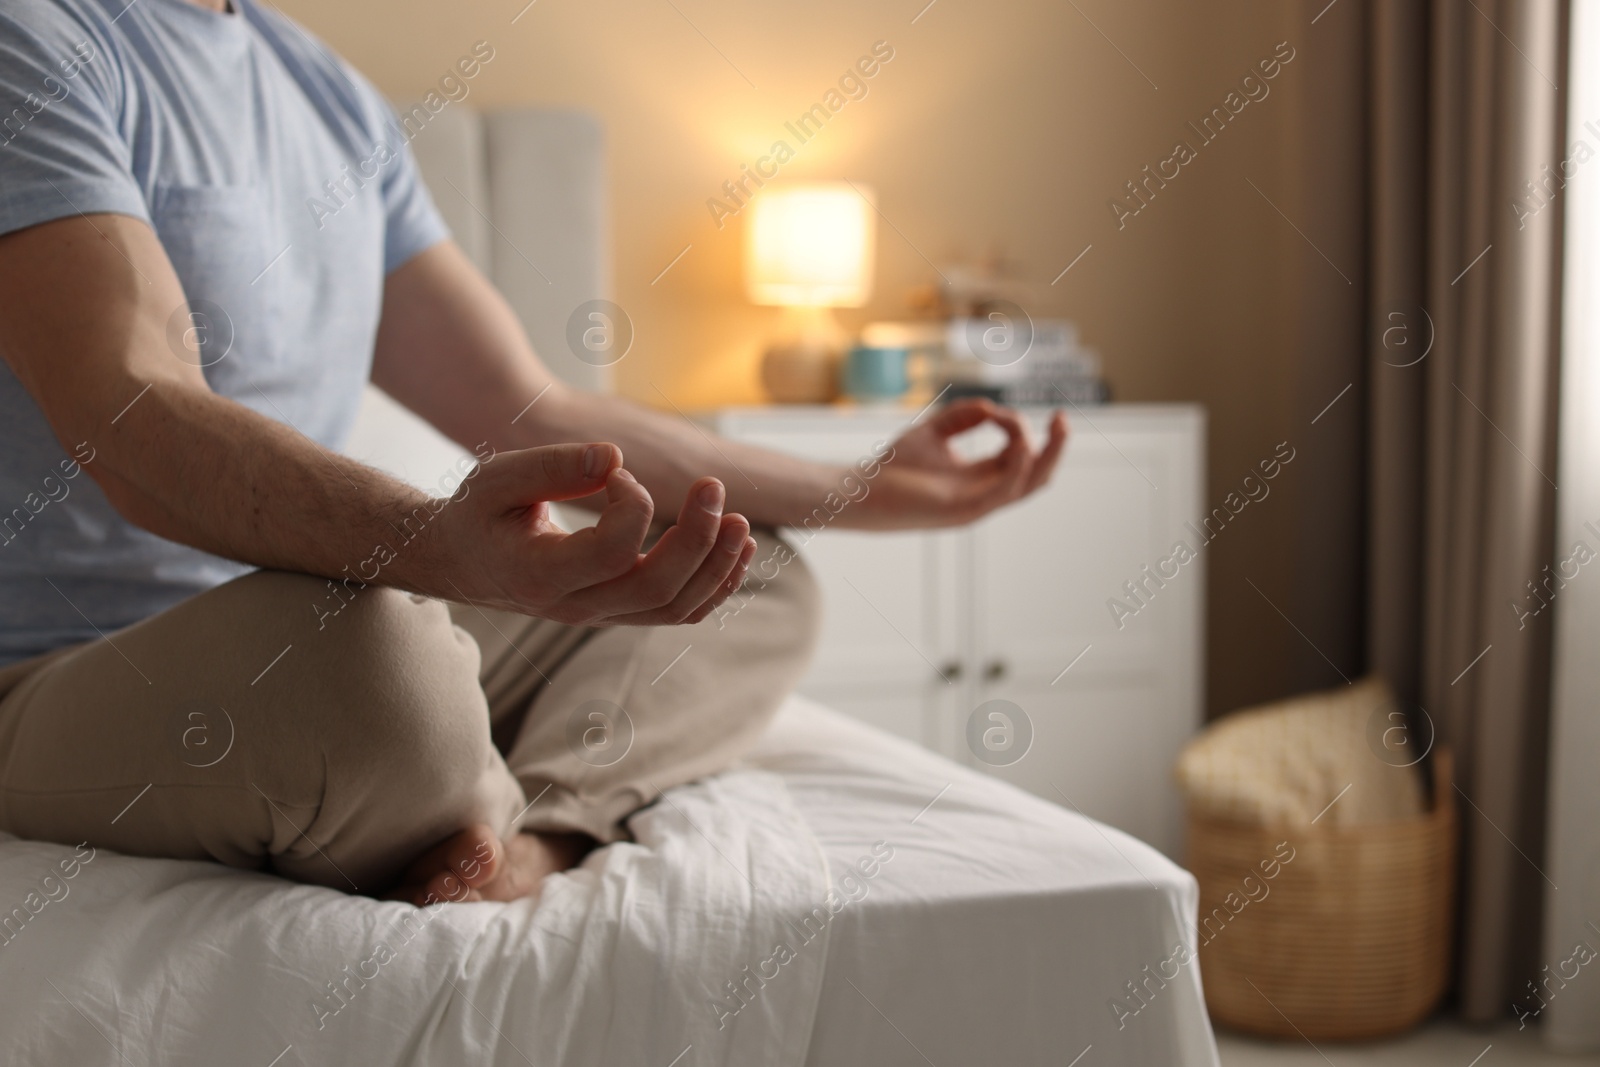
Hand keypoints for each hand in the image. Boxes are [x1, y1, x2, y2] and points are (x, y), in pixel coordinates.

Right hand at [425, 443, 755, 624]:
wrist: (463, 562)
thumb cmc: (479, 514)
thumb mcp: (496, 479)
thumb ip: (551, 467)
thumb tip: (615, 457)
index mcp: (539, 575)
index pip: (610, 552)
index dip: (631, 503)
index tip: (618, 471)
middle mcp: (575, 607)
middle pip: (655, 589)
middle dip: (696, 538)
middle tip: (713, 486)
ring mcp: (601, 616)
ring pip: (676, 610)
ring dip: (716, 566)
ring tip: (739, 521)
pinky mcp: (621, 612)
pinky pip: (680, 613)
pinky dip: (716, 585)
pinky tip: (737, 548)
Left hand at [850, 400, 1067, 529]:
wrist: (861, 492)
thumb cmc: (892, 467)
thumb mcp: (932, 432)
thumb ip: (963, 417)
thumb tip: (994, 408)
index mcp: (980, 479)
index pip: (1020, 456)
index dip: (1021, 429)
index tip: (997, 409)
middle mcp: (985, 495)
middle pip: (1037, 475)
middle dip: (1056, 447)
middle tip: (1063, 418)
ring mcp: (978, 505)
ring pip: (1030, 484)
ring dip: (1043, 453)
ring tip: (1047, 426)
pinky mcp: (965, 510)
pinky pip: (1005, 490)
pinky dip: (1017, 466)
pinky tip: (1018, 443)